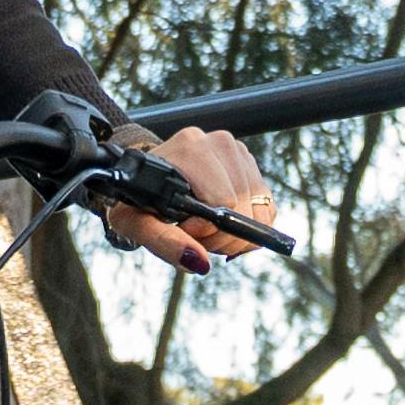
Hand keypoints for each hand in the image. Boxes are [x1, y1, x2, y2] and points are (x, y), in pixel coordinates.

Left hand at [105, 126, 274, 274]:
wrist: (146, 181)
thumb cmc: (139, 201)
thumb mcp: (136, 224)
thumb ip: (165, 243)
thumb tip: (200, 262)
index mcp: (190, 148)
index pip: (223, 200)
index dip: (207, 228)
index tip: (184, 228)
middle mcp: (218, 142)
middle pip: (243, 205)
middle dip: (221, 234)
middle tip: (195, 233)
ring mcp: (238, 152)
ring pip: (258, 209)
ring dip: (235, 233)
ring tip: (206, 229)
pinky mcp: (250, 166)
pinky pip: (267, 208)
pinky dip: (250, 228)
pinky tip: (224, 226)